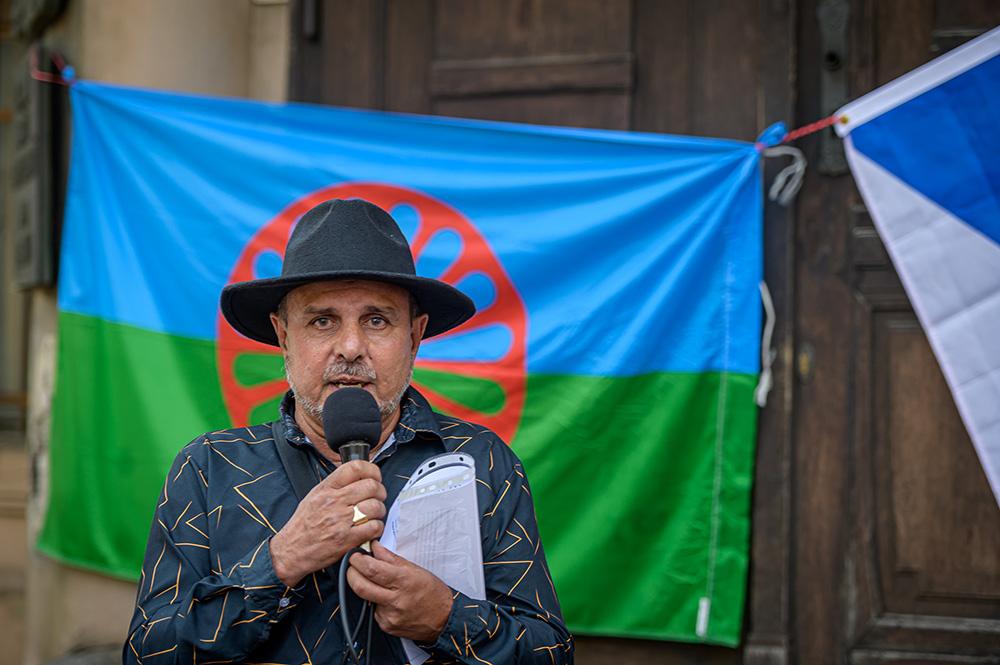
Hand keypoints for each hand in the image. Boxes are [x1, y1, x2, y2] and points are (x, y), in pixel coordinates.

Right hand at [269, 460, 385, 586]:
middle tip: (378, 497)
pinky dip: (377, 528)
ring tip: (374, 515)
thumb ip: (335, 485)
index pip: (355, 468)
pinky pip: (374, 527)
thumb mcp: (314, 496)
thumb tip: (358, 477)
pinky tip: (370, 529)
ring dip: (380, 511)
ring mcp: (341, 521)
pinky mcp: (347, 539)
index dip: (371, 470)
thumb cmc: (303, 525)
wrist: (291, 550)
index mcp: (326, 489)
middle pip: (371, 486)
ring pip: (375, 506)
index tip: (375, 476)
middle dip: (380, 491)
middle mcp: (334, 502)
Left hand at [346, 541, 453, 642]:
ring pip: (366, 598)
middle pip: (360, 586)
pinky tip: (388, 600)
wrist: (443, 619)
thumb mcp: (415, 569)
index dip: (359, 561)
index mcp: (404, 581)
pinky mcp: (386, 626)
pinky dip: (376, 602)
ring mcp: (389, 615)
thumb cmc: (432, 592)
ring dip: (366, 587)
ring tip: (378, 584)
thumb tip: (375, 548)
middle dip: (351, 573)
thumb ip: (391, 559)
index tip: (356, 555)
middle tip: (353, 566)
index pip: (372, 569)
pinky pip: (373, 610)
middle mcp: (395, 600)